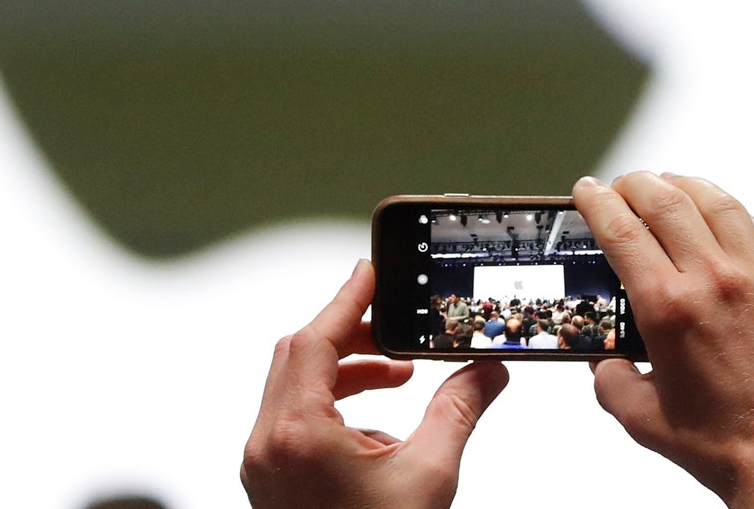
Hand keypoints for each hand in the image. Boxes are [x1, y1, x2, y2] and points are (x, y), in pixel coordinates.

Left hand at [241, 259, 508, 508]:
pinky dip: (335, 407)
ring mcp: (264, 465)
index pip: (316, 339)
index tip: (372, 270)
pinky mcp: (271, 483)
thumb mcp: (429, 478)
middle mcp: (268, 445)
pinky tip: (380, 430)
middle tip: (396, 323)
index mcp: (297, 434)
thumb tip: (489, 368)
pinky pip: (294, 421)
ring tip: (400, 378)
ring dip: (347, 372)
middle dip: (351, 334)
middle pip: (299, 356)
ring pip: (294, 388)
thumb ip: (458, 410)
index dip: (347, 299)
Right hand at [573, 173, 753, 508]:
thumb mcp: (642, 417)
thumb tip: (605, 358)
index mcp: (668, 308)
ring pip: (715, 201)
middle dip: (634, 184)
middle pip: (664, 200)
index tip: (588, 191)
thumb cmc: (726, 445)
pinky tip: (719, 216)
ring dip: (683, 185)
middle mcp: (714, 280)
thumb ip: (611, 379)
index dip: (597, 201)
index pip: (621, 229)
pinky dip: (729, 212)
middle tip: (622, 187)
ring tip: (668, 186)